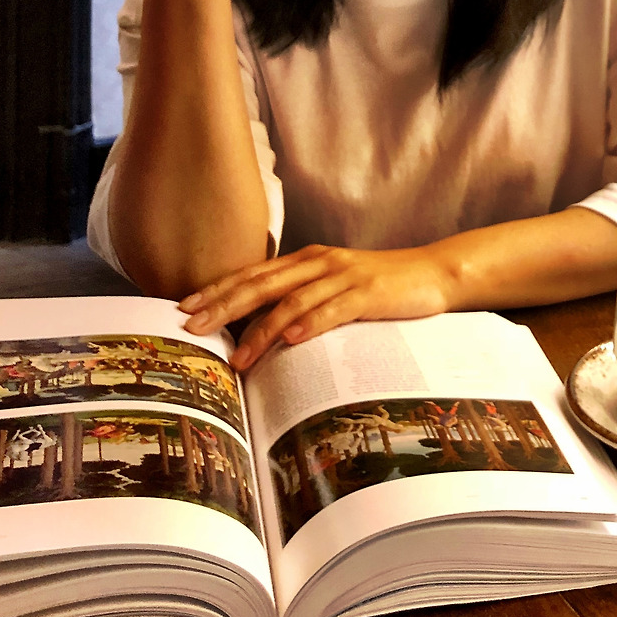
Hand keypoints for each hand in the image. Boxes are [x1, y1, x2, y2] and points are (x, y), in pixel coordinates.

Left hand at [180, 244, 450, 368]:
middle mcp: (320, 262)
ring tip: (239, 357)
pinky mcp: (367, 293)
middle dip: (224, 306)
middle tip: (192, 327)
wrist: (432, 273)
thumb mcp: (335, 286)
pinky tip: (291, 341)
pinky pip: (333, 309)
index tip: (184, 306)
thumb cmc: (381, 286)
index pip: (253, 273)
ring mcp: (344, 276)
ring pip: (292, 301)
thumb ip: (302, 299)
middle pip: (263, 283)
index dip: (218, 289)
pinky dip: (309, 325)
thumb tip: (261, 330)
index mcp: (308, 259)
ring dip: (261, 330)